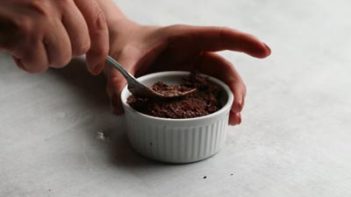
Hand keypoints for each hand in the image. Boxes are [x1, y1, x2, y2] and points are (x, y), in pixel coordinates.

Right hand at [0, 0, 108, 73]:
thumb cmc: (11, 1)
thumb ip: (68, 11)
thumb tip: (89, 45)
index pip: (97, 20)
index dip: (100, 47)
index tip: (97, 63)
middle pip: (81, 44)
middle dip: (64, 51)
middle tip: (44, 43)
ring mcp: (43, 14)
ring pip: (62, 57)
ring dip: (44, 57)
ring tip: (26, 41)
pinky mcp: (26, 32)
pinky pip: (39, 64)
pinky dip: (27, 62)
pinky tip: (15, 47)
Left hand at [105, 23, 270, 124]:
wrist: (122, 46)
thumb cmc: (127, 44)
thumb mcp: (123, 57)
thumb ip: (120, 77)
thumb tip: (119, 104)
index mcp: (184, 38)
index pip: (220, 37)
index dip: (244, 42)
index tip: (265, 51)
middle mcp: (194, 52)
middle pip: (224, 68)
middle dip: (235, 88)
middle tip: (237, 110)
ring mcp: (193, 68)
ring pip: (220, 82)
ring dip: (230, 100)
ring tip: (233, 120)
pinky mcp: (189, 81)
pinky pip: (208, 92)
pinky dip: (216, 105)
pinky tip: (220, 119)